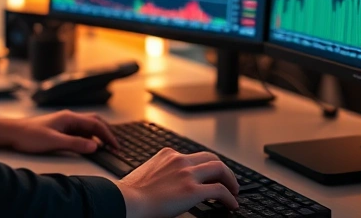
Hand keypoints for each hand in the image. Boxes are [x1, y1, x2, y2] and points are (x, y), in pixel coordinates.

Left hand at [0, 110, 119, 153]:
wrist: (11, 132)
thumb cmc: (29, 135)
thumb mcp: (53, 141)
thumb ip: (75, 144)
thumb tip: (95, 146)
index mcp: (69, 117)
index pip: (96, 124)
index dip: (108, 136)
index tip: (115, 147)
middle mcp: (69, 118)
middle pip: (95, 122)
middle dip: (107, 133)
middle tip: (115, 146)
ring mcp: (64, 123)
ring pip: (87, 127)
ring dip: (98, 136)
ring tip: (106, 147)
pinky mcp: (60, 129)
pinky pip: (79, 132)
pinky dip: (88, 138)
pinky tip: (88, 146)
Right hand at [117, 148, 239, 217]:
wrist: (126, 201)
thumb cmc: (130, 194)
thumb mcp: (146, 174)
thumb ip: (160, 173)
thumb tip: (165, 185)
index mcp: (167, 155)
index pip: (193, 156)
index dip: (204, 166)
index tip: (209, 175)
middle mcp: (179, 160)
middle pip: (211, 158)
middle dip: (222, 170)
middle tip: (227, 181)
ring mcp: (187, 174)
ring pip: (220, 169)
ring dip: (230, 180)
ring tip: (234, 192)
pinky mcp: (192, 190)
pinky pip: (220, 190)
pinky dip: (229, 197)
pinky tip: (231, 205)